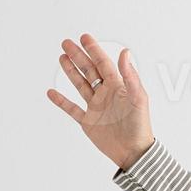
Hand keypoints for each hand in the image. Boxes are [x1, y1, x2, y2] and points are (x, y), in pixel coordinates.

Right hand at [46, 32, 153, 170]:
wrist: (134, 152)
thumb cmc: (140, 125)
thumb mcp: (138, 98)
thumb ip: (130, 76)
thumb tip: (125, 52)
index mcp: (118, 88)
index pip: (104, 64)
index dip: (94, 50)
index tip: (84, 37)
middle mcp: (106, 95)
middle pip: (90, 71)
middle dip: (79, 57)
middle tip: (66, 43)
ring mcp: (96, 108)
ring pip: (81, 85)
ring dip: (71, 72)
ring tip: (62, 57)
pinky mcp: (88, 122)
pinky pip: (72, 109)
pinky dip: (61, 101)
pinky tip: (51, 92)